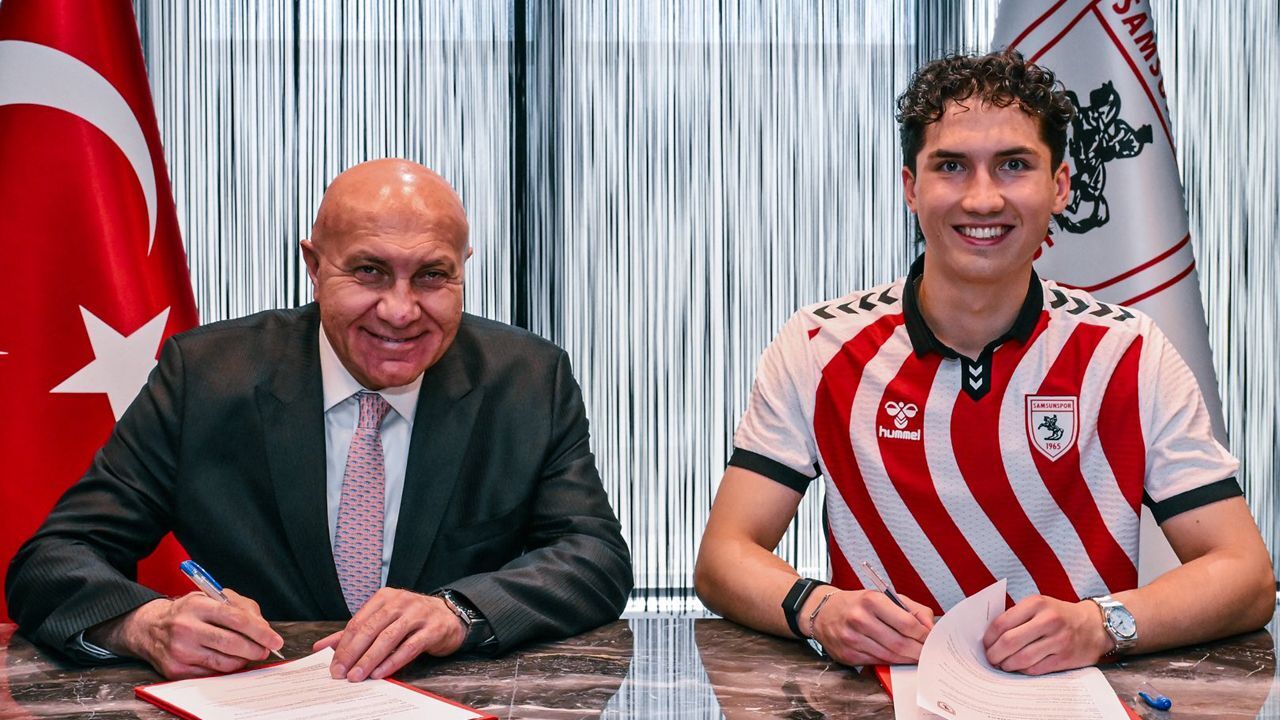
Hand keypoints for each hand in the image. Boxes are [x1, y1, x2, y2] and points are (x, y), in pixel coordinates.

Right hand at [90, 590, 282, 678]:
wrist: (150, 628)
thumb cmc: (189, 611)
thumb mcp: (212, 598)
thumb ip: (241, 607)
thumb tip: (263, 628)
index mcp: (198, 605)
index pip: (236, 619)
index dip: (260, 631)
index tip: (275, 639)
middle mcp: (186, 628)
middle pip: (232, 643)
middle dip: (256, 649)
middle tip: (266, 650)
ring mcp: (180, 651)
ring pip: (224, 663)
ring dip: (243, 661)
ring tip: (250, 655)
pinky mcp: (176, 670)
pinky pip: (211, 674)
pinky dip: (226, 670)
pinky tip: (230, 661)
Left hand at [312, 588, 465, 681]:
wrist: (449, 616)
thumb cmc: (412, 619)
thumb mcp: (384, 620)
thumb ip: (354, 633)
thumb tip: (321, 647)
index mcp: (385, 597)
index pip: (358, 622)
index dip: (343, 645)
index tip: (334, 666)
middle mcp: (401, 602)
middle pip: (371, 629)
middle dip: (353, 653)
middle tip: (341, 673)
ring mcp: (418, 614)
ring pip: (388, 638)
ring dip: (370, 659)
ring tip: (358, 676)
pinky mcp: (433, 629)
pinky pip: (410, 647)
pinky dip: (393, 661)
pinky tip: (381, 673)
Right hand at [808, 589, 933, 666]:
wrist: (823, 611)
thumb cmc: (857, 604)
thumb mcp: (884, 596)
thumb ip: (912, 609)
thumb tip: (930, 628)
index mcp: (871, 600)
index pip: (907, 623)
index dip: (924, 634)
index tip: (930, 638)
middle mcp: (859, 619)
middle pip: (900, 644)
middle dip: (918, 651)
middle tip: (926, 652)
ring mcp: (852, 639)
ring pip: (889, 657)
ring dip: (906, 659)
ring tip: (914, 656)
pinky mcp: (847, 655)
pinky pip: (877, 663)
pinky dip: (889, 662)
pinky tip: (895, 657)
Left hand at [983, 595, 1112, 674]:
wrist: (1094, 626)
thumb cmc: (1059, 615)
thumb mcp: (1039, 605)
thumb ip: (1016, 616)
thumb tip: (990, 636)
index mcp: (1036, 604)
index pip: (1002, 623)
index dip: (989, 637)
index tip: (985, 644)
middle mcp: (1048, 621)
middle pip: (1009, 642)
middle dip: (994, 654)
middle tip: (990, 658)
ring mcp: (1058, 641)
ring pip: (1021, 659)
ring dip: (1007, 665)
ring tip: (1002, 664)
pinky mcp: (1064, 658)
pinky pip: (1035, 669)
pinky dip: (1022, 670)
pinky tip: (1019, 667)